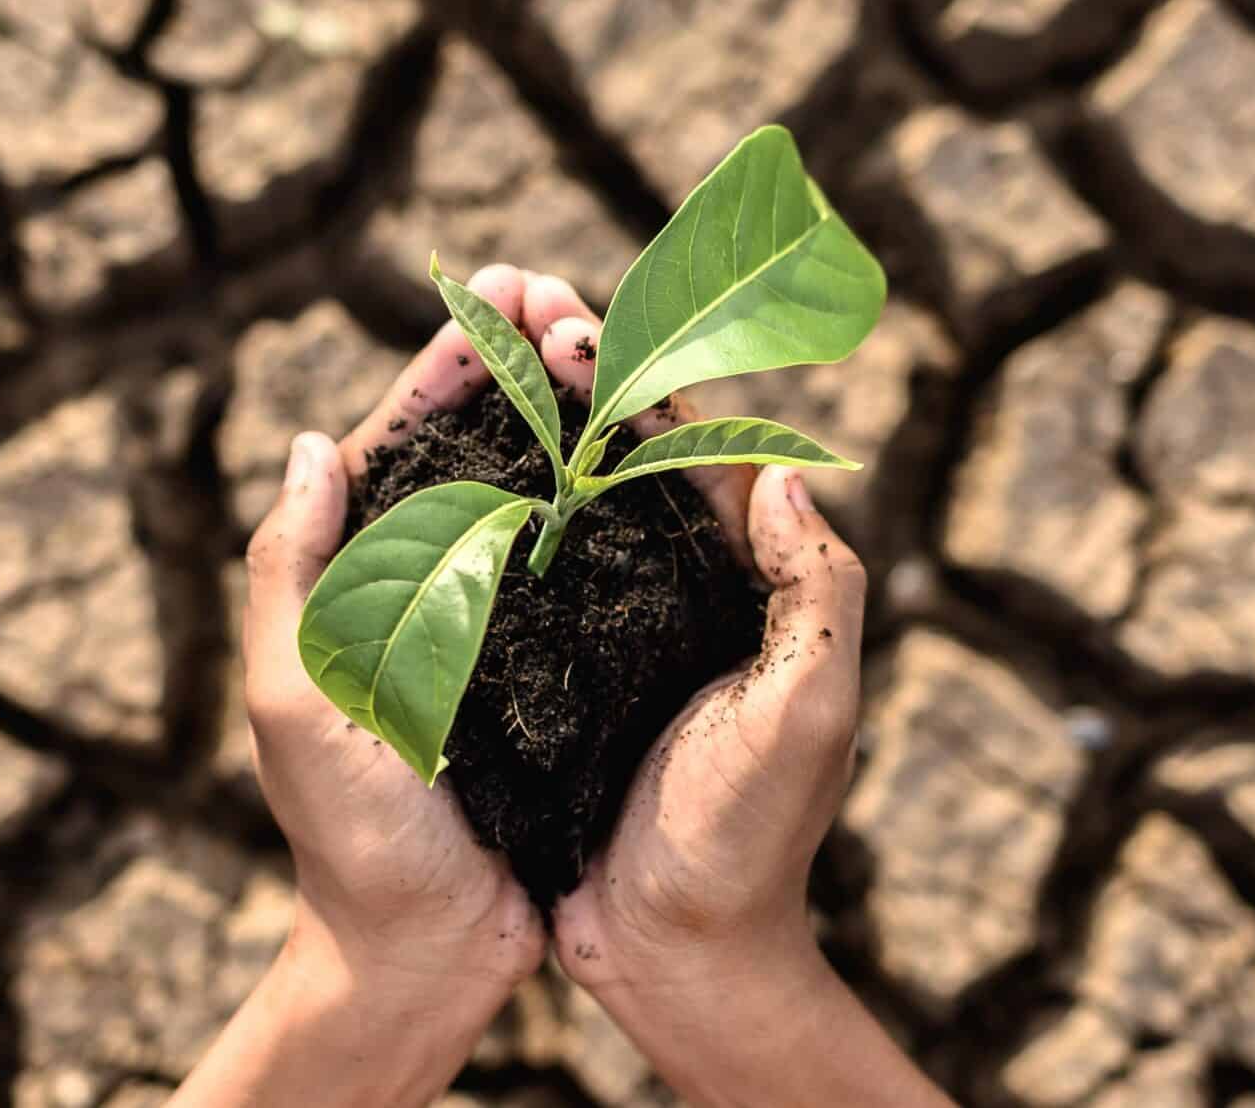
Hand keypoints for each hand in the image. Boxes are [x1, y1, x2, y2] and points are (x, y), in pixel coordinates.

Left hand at [177, 265, 544, 1107]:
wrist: (423, 952)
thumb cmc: (350, 836)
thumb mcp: (298, 700)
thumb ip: (291, 575)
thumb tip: (313, 444)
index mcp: (355, 582)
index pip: (399, 443)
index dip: (448, 362)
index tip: (496, 292)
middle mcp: (426, 588)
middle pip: (473, 446)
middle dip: (516, 359)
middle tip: (564, 288)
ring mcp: (492, 624)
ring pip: (533, 489)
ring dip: (567, 410)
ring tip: (611, 341)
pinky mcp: (554, 667)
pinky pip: (584, 563)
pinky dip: (611, 499)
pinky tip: (651, 454)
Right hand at [519, 272, 950, 1107]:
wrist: (675, 955)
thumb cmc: (747, 840)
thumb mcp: (808, 715)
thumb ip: (819, 595)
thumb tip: (786, 472)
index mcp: (742, 585)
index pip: (691, 449)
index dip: (634, 374)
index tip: (571, 313)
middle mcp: (676, 593)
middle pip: (621, 454)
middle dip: (569, 371)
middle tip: (508, 298)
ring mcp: (612, 632)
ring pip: (564, 501)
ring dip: (522, 422)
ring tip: (470, 352)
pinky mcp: (555, 678)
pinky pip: (519, 576)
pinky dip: (485, 514)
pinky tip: (435, 473)